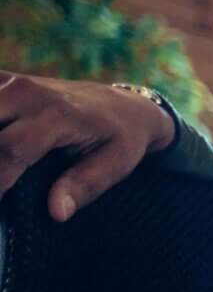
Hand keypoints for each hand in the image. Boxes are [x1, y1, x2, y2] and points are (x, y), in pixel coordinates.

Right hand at [0, 73, 176, 219]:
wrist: (122, 104)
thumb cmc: (120, 139)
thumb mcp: (117, 164)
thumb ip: (85, 186)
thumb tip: (57, 213)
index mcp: (59, 116)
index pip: (11, 149)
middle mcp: (29, 94)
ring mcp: (11, 82)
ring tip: (0, 165)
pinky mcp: (2, 78)